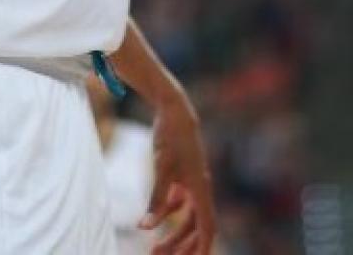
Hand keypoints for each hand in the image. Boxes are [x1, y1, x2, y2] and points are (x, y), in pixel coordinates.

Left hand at [140, 96, 216, 254]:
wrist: (174, 110)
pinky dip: (168, 213)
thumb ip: (156, 200)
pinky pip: (180, 202)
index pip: (207, 226)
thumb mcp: (161, 169)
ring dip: (173, 233)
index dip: (203, 247)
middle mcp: (201, 187)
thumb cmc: (169, 138)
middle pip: (195, 226)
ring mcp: (193, 181)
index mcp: (201, 188)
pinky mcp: (183, 175)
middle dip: (180, 245)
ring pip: (187, 216)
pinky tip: (152, 219)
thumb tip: (145, 228)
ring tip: (154, 247)